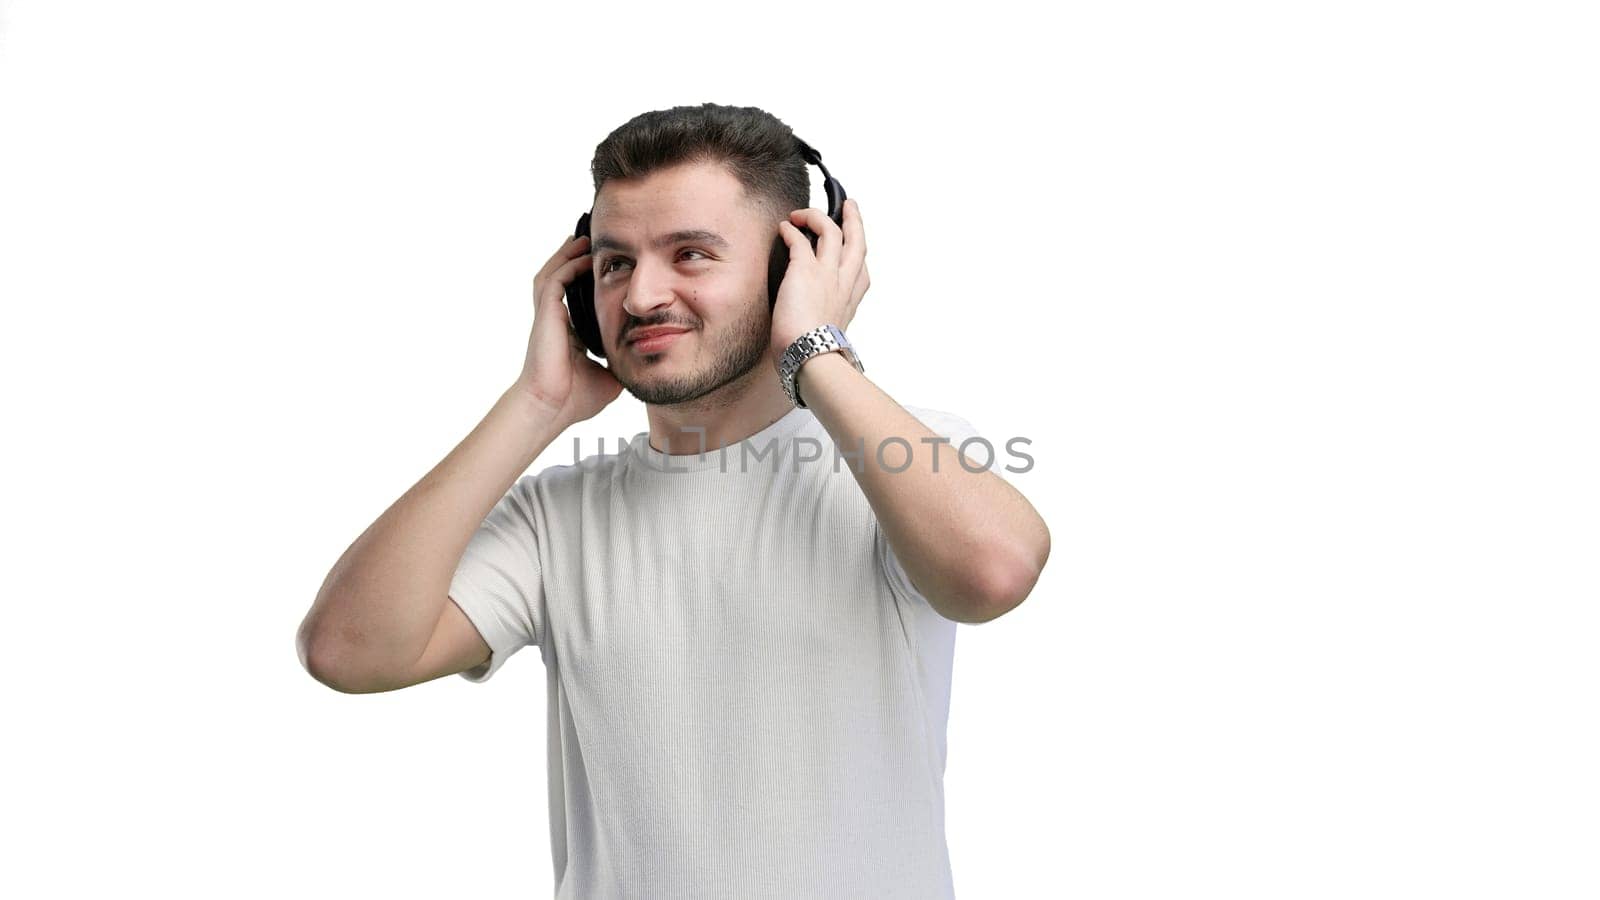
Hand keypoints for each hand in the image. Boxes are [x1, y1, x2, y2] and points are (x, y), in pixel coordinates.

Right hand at [511, 234, 622, 424]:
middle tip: (595, 241)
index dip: (590, 281)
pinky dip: (569, 265)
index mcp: (570, 333)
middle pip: (563, 278)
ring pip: (555, 272)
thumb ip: (624, 363)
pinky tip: (584, 256)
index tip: (609, 268)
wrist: (553, 409)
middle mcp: (557, 320)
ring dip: (569, 254)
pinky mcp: (546, 315)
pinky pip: (556, 281)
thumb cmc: (576, 399)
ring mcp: (549, 316)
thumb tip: (647, 359)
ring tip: (585, 238)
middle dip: (576, 258)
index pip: (579, 297)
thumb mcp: (610, 377)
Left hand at [770, 197, 869, 356]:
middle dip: (854, 220)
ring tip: (802, 213)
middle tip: (849, 206)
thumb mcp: (826, 337)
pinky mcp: (805, 271)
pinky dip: (792, 230)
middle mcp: (843, 284)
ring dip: (818, 216)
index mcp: (849, 301)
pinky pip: (800, 239)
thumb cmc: (814, 355)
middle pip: (857, 242)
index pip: (861, 273)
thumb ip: (822, 325)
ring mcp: (827, 275)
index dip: (857, 255)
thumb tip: (808, 327)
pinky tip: (784, 227)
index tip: (852, 245)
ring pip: (832, 231)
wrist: (811, 358)